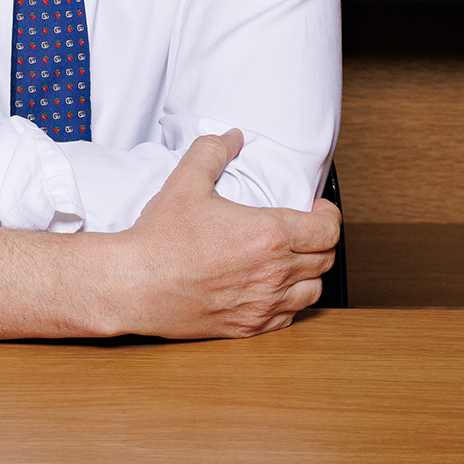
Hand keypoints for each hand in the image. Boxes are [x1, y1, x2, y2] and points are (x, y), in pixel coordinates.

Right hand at [106, 129, 339, 338]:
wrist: (134, 284)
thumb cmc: (160, 239)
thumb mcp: (186, 181)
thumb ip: (213, 151)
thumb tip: (231, 136)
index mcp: (269, 235)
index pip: (328, 229)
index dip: (329, 215)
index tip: (318, 209)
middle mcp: (274, 273)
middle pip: (326, 259)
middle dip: (321, 241)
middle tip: (306, 230)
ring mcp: (263, 304)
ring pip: (313, 292)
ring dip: (310, 274)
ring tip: (293, 260)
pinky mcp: (248, 327)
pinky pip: (288, 317)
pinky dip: (289, 302)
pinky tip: (272, 289)